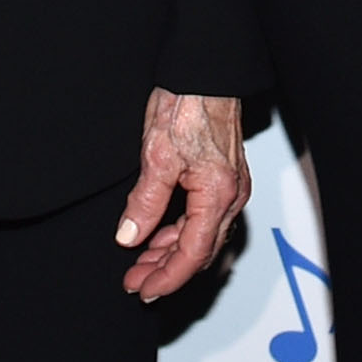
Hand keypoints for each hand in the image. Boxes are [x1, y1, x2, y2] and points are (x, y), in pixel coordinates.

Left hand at [117, 90, 250, 301]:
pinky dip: (181, 232)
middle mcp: (231, 195)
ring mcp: (231, 187)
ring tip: (141, 262)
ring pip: (203, 237)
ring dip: (173, 253)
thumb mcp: (156, 156)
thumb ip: (145, 202)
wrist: (205, 73)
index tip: (143, 288)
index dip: (167, 277)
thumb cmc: (188, 104)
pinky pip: (205, 219)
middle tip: (136, 281)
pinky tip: (159, 234)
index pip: (192, 253)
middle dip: (167, 270)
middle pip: (201, 251)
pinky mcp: (225, 178)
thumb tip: (129, 236)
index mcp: (218, 194)